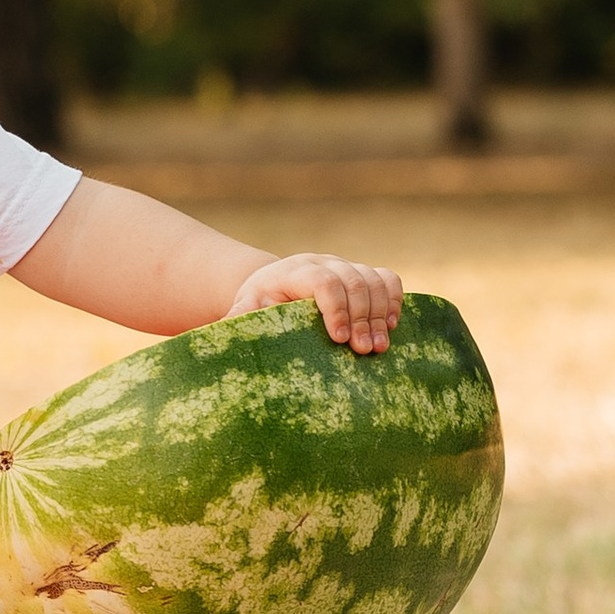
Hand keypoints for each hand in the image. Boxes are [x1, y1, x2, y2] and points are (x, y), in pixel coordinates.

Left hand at [226, 254, 403, 354]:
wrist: (273, 289)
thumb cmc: (258, 307)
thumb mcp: (244, 312)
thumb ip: (238, 321)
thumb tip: (220, 336)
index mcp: (291, 271)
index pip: (321, 280)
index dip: (335, 307)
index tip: (339, 339)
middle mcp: (322, 263)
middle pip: (353, 280)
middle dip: (362, 317)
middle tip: (364, 351)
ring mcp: (344, 266)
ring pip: (374, 279)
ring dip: (381, 314)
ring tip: (379, 347)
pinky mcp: (362, 274)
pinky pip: (387, 279)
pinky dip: (394, 301)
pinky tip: (391, 327)